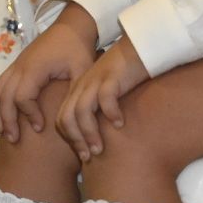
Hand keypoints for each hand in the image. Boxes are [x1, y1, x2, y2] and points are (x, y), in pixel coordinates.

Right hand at [0, 5, 99, 143]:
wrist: (72, 26)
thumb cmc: (78, 49)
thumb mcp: (82, 70)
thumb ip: (74, 93)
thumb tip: (67, 119)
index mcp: (35, 67)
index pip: (23, 96)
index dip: (29, 114)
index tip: (40, 127)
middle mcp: (21, 66)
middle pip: (5, 96)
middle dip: (8, 119)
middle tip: (14, 140)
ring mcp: (16, 64)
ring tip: (3, 132)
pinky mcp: (17, 65)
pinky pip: (0, 85)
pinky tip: (2, 116)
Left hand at [56, 33, 149, 159]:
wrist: (139, 46)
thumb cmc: (126, 74)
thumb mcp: (107, 92)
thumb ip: (100, 110)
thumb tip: (99, 138)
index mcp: (79, 90)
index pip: (62, 118)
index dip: (70, 139)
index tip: (83, 155)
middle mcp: (83, 86)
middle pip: (67, 117)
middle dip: (76, 140)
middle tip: (89, 157)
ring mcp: (96, 80)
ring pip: (82, 111)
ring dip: (89, 133)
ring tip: (100, 148)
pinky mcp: (112, 76)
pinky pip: (105, 98)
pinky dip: (110, 113)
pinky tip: (120, 124)